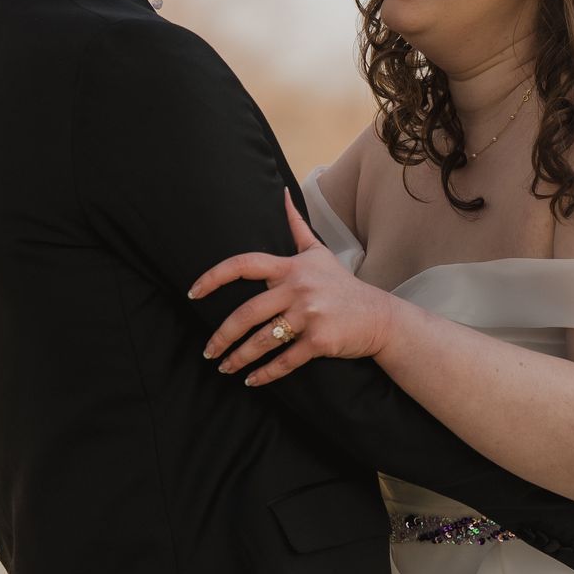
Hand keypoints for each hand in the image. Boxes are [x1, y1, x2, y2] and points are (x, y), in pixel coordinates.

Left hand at [189, 189, 397, 385]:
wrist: (379, 317)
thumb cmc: (343, 285)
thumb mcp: (319, 253)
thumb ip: (297, 225)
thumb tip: (282, 193)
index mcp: (292, 268)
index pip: (244, 265)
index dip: (214, 278)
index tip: (193, 292)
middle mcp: (298, 289)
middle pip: (246, 313)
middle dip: (221, 336)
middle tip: (208, 351)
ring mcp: (309, 315)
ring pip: (262, 340)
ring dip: (238, 358)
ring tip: (225, 367)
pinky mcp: (319, 341)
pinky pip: (284, 360)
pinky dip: (264, 374)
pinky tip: (251, 380)